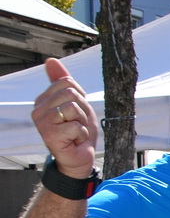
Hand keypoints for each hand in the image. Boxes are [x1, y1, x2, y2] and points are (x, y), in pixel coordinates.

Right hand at [31, 59, 97, 175]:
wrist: (79, 157)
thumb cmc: (78, 131)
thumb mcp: (76, 103)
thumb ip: (62, 82)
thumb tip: (50, 60)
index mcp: (44, 100)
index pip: (68, 83)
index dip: (81, 98)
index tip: (76, 113)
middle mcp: (38, 109)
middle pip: (71, 93)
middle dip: (83, 111)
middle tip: (77, 124)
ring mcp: (41, 122)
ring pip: (74, 107)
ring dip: (83, 122)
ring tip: (75, 132)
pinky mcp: (49, 135)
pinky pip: (76, 125)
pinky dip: (82, 134)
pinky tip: (74, 141)